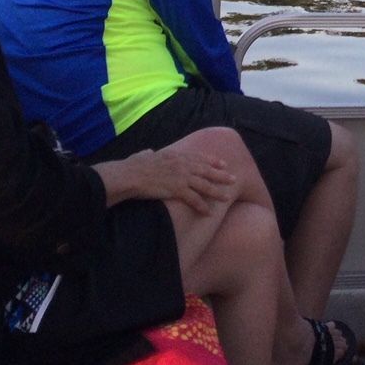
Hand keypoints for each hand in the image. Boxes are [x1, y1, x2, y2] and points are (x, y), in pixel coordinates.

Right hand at [117, 146, 238, 214]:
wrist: (129, 174)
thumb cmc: (133, 166)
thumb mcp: (144, 155)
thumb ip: (149, 153)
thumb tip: (148, 152)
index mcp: (177, 155)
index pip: (200, 158)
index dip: (213, 161)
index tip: (224, 164)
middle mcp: (182, 165)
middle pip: (207, 171)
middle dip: (222, 175)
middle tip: (234, 179)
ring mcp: (181, 177)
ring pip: (205, 185)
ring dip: (217, 192)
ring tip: (227, 197)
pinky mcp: (176, 189)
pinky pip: (193, 199)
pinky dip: (202, 206)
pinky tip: (209, 212)